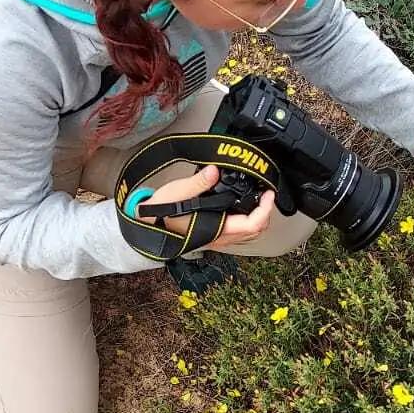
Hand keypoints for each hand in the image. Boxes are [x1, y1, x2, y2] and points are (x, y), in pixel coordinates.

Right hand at [145, 164, 275, 249]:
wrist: (146, 228)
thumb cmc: (159, 214)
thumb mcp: (177, 193)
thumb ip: (198, 183)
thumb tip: (214, 171)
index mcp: (214, 229)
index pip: (252, 224)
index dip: (265, 209)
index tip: (267, 193)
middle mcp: (219, 239)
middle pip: (255, 232)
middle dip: (266, 213)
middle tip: (266, 195)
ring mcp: (216, 240)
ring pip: (248, 236)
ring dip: (258, 219)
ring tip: (258, 200)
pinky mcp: (212, 238)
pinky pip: (238, 235)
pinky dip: (247, 222)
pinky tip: (242, 208)